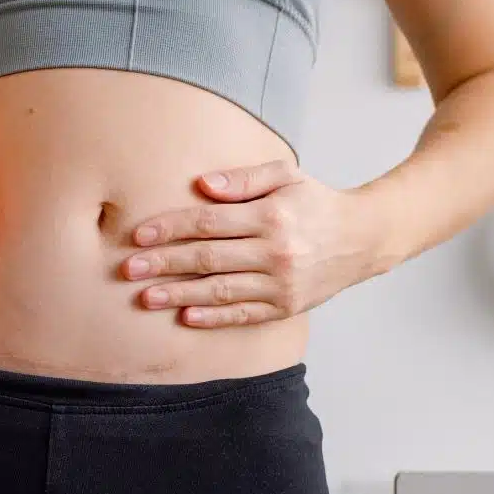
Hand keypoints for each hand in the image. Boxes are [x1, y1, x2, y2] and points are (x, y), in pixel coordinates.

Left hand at [121, 160, 384, 327]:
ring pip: (219, 290)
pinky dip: (213, 317)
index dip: (170, 229)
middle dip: (163, 264)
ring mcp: (281, 283)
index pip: (208, 223)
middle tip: (128, 269)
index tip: (138, 235)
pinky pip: (243, 314)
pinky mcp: (286, 307)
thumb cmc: (316, 202)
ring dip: (178, 295)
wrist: (364, 238)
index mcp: (270, 215)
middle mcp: (275, 252)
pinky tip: (185, 316)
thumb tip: (201, 185)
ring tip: (146, 297)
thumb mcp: (286, 176)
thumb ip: (243, 179)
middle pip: (207, 259)